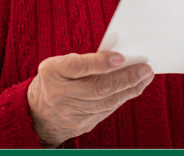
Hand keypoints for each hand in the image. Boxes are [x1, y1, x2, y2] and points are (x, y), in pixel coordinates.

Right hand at [27, 51, 153, 146]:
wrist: (38, 114)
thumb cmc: (55, 80)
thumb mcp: (59, 63)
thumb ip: (83, 60)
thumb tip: (116, 58)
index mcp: (53, 72)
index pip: (77, 67)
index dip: (100, 63)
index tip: (120, 57)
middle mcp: (61, 95)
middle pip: (97, 88)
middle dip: (125, 78)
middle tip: (145, 68)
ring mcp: (72, 113)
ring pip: (106, 102)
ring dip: (130, 89)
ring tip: (146, 77)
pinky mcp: (84, 125)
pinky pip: (107, 110)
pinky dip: (123, 98)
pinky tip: (135, 88)